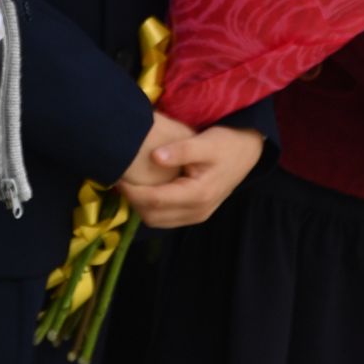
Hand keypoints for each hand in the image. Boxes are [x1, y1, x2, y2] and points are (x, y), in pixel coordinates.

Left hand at [117, 126, 263, 227]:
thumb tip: (155, 157)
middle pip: (152, 216)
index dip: (131, 191)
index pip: (154, 201)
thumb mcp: (204, 142)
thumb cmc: (225, 144)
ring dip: (140, 206)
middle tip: (119, 178)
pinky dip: (152, 207)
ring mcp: (197, 215)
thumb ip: (181, 150)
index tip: (117, 175)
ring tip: (129, 183)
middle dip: (133, 200)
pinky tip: (145, 189)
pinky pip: (166, 218)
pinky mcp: (196, 213)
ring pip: (157, 221)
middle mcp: (197, 211)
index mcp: (198, 195)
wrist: (246, 152)